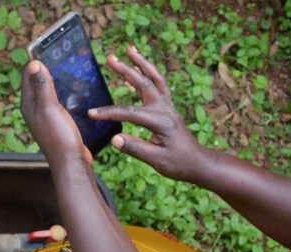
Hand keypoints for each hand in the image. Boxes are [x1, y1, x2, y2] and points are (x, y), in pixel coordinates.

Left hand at [20, 60, 92, 168]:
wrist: (71, 163)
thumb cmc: (59, 138)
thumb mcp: (50, 108)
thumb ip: (42, 86)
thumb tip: (34, 63)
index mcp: (28, 104)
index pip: (27, 74)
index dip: (36, 60)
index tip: (48, 47)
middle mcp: (34, 109)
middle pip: (38, 81)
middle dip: (47, 68)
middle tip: (62, 55)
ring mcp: (46, 115)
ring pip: (49, 90)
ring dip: (57, 80)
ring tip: (70, 68)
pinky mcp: (57, 121)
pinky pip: (59, 100)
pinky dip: (65, 92)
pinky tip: (76, 90)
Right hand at [89, 46, 209, 182]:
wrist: (197, 162)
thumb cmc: (178, 163)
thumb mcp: (157, 160)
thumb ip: (136, 149)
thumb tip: (114, 139)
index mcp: (160, 121)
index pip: (130, 113)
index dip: (109, 113)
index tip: (92, 114)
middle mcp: (164, 109)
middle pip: (143, 84)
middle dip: (126, 70)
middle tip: (110, 57)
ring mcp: (168, 106)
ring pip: (154, 78)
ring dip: (142, 63)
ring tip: (130, 49)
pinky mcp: (168, 107)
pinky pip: (159, 84)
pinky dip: (150, 72)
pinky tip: (142, 66)